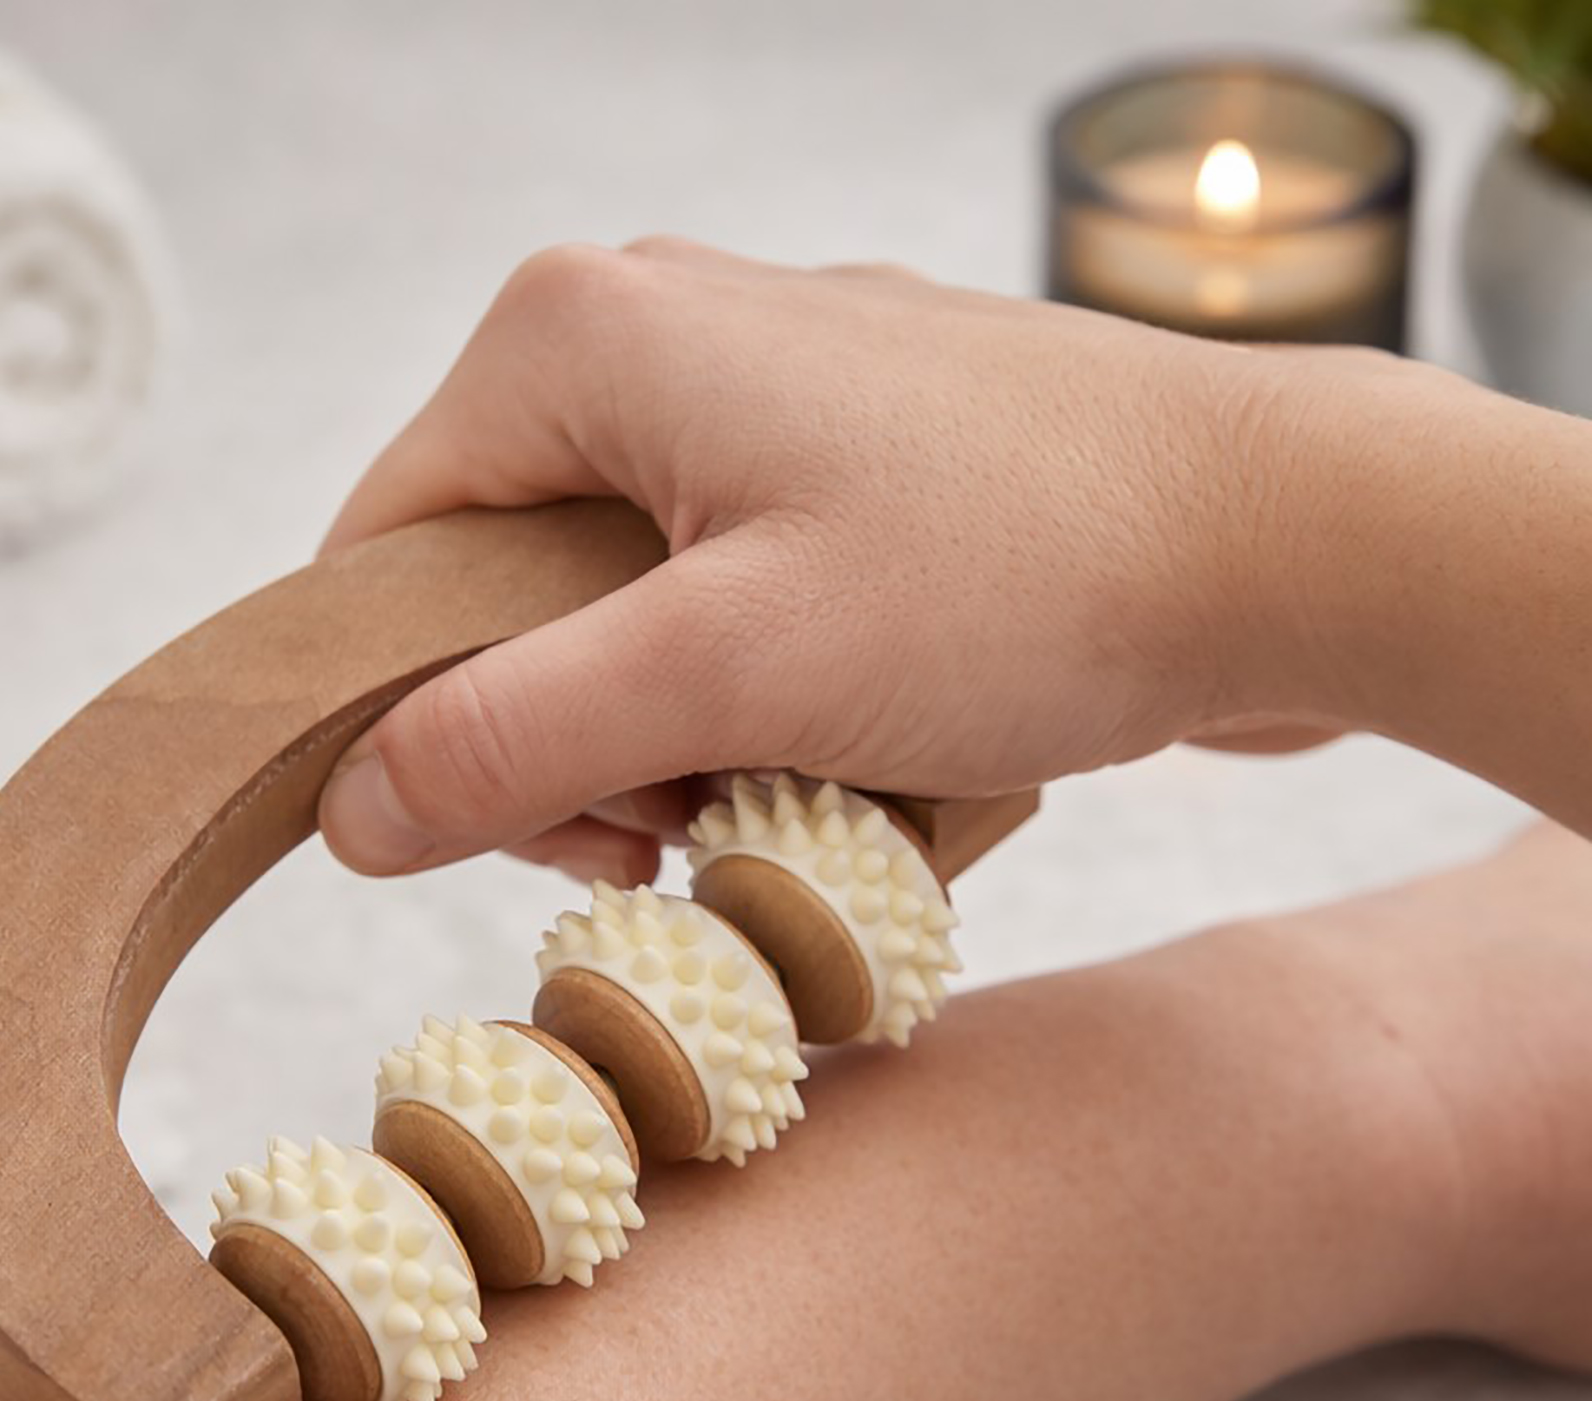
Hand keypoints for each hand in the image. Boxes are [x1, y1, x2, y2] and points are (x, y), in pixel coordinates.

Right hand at [315, 239, 1578, 876]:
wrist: (1281, 540)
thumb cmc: (1019, 578)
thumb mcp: (730, 675)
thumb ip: (513, 738)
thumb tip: (350, 809)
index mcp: (574, 338)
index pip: (383, 555)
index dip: (417, 722)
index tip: (527, 837)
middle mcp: (646, 332)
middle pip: (497, 596)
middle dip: (573, 748)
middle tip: (678, 834)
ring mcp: (750, 389)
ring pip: (612, 616)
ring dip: (670, 745)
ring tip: (780, 797)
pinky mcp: (834, 454)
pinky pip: (718, 602)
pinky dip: (750, 703)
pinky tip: (837, 751)